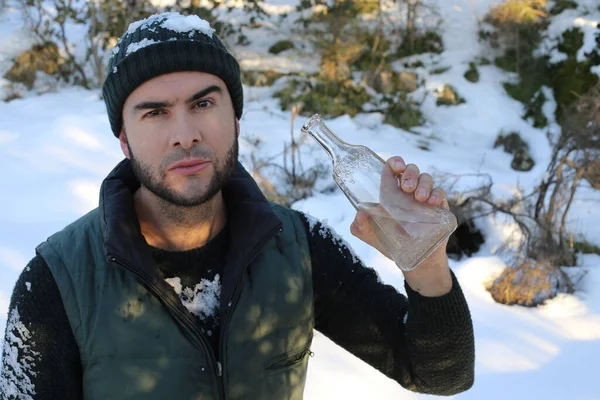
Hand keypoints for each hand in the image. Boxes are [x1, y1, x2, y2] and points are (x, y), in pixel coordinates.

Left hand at [350, 156, 452, 295]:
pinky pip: (440, 193)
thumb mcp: (369, 235)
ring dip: (423, 184)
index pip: (393, 169)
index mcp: (390, 192)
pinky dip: (437, 194)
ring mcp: (424, 198)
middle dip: (410, 173)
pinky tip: (431, 203)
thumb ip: (359, 226)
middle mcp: (408, 192)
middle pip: (411, 169)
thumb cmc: (389, 243)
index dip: (395, 162)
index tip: (396, 167)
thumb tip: (360, 214)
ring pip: (427, 179)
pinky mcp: (438, 208)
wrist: (413, 262)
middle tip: (406, 188)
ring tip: (419, 198)